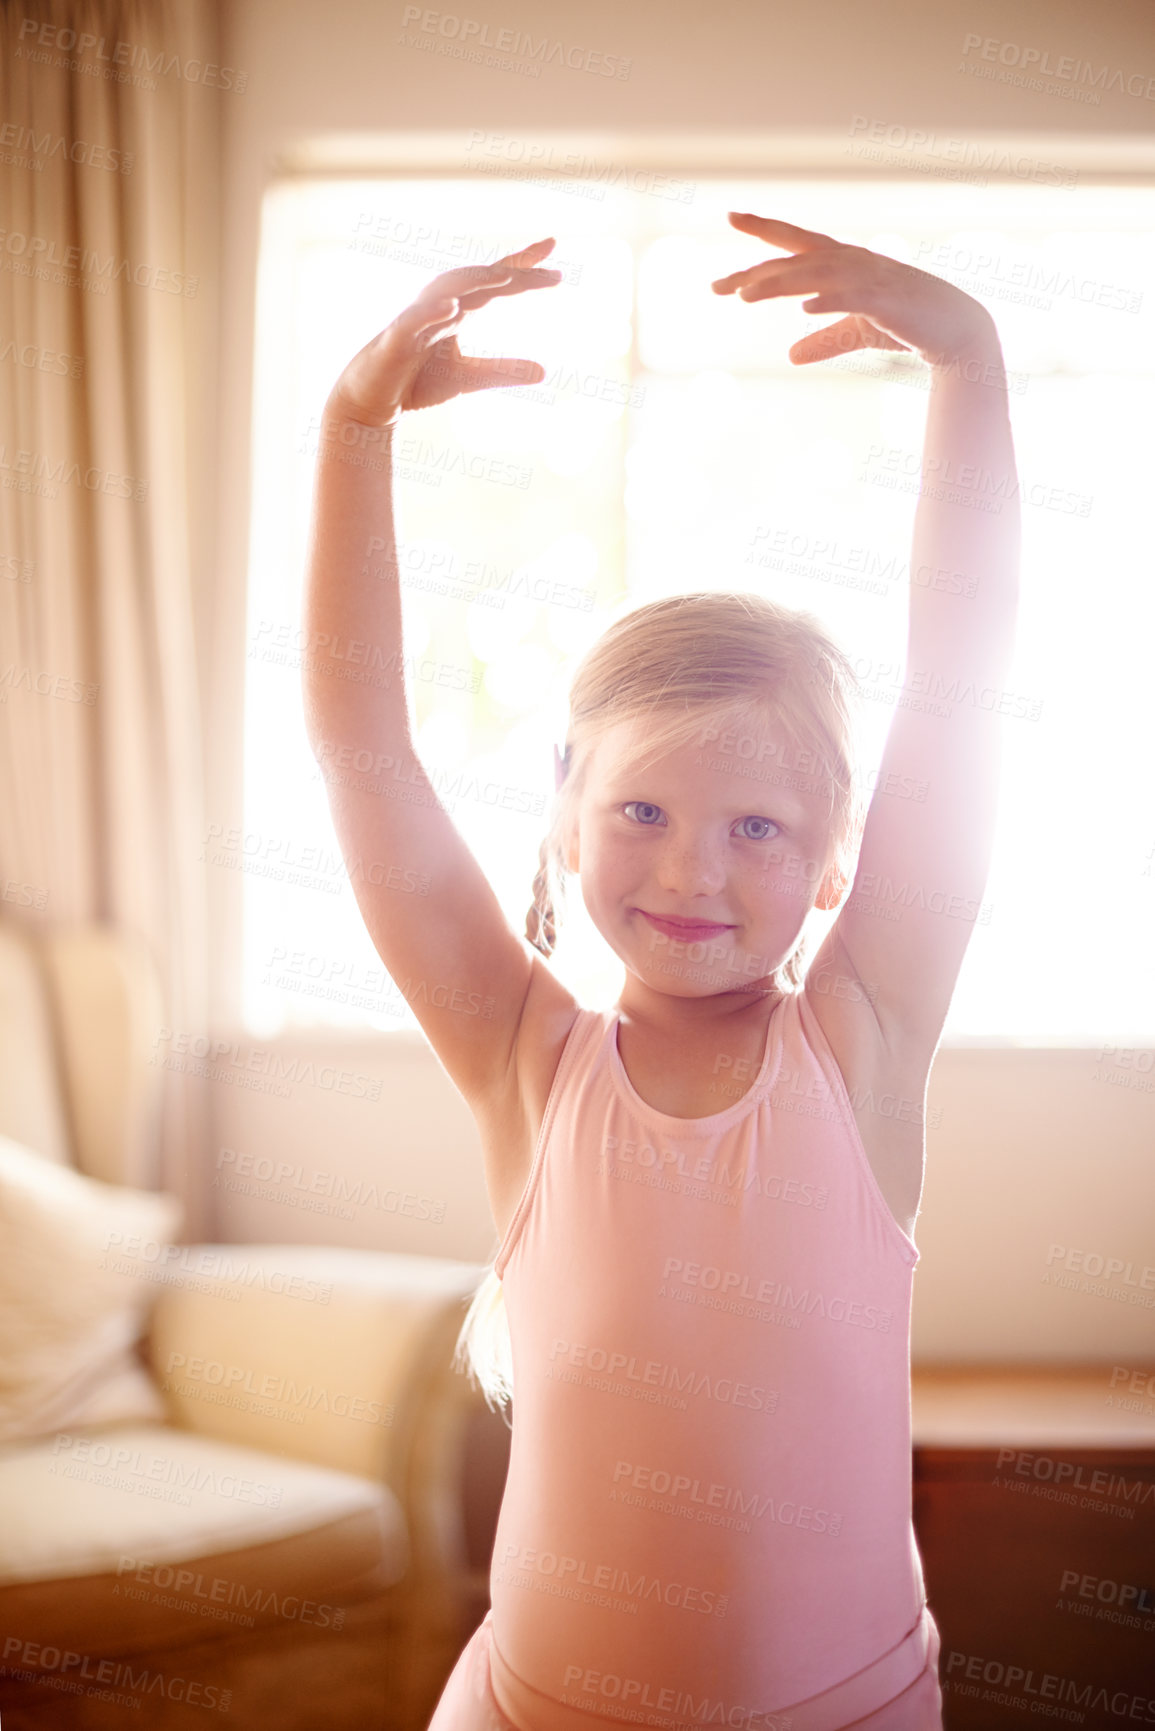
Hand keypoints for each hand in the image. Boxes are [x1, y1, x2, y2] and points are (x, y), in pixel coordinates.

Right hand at [327, 236, 561, 426]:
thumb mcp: (468, 378)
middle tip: (549, 269)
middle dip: (511, 271)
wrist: (372, 402)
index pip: (494, 280)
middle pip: (478, 280)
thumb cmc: (416, 382)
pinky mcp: (395, 341)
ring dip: (475, 281)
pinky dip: (432, 313)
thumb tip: (545, 372)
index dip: (522, 263)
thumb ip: (503, 371)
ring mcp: (416, 320)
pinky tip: (452, 310)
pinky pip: (414, 322)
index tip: (553, 246)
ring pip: (446, 292)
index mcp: (457, 310)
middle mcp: (438, 306)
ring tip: (507, 277)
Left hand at [712, 213, 996, 368]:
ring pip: (814, 275)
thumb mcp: (856, 334)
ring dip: (778, 284)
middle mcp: (852, 262)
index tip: (731, 217)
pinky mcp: (885, 300)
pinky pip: (850, 297)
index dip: (764, 228)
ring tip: (744, 297)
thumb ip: (823, 341)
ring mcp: (869, 278)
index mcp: (843, 263)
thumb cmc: (906, 325)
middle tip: (716, 286)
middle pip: (793, 260)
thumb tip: (791, 356)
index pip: (796, 241)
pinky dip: (827, 300)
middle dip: (754, 272)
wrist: (955, 330)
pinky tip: (803, 307)